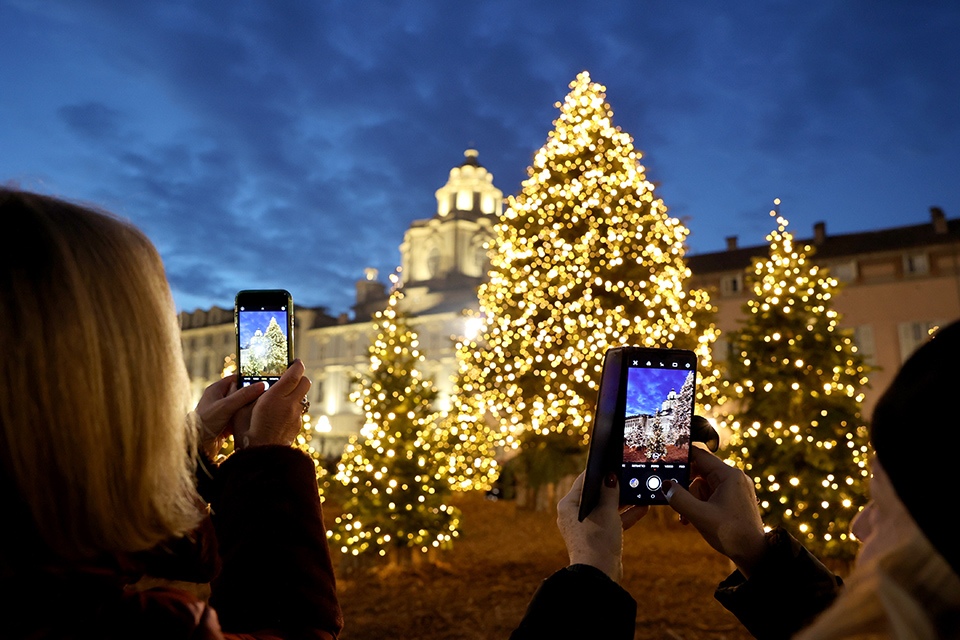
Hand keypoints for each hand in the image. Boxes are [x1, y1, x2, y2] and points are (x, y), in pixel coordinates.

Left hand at [195, 375, 267, 456]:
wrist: (197, 446)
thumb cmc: (205, 422)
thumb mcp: (226, 406)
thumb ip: (244, 395)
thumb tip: (261, 385)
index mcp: (217, 390)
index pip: (236, 379)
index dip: (248, 379)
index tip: (263, 381)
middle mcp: (220, 400)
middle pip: (241, 393)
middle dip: (253, 396)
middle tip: (266, 396)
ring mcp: (224, 412)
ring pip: (243, 407)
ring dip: (251, 409)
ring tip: (263, 409)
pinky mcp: (227, 424)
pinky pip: (241, 419)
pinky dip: (247, 420)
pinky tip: (256, 421)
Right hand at [233, 359, 310, 449]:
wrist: (261, 458)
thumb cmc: (247, 434)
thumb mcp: (240, 411)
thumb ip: (245, 395)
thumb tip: (241, 383)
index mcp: (276, 397)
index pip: (294, 375)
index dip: (297, 365)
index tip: (295, 361)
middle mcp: (290, 405)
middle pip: (305, 383)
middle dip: (299, 378)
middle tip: (289, 378)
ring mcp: (296, 416)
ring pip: (303, 397)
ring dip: (296, 393)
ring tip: (282, 396)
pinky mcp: (297, 426)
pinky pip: (298, 411)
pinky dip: (293, 407)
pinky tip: (280, 413)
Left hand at [557, 472, 647, 582]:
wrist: (599, 575)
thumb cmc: (598, 540)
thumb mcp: (607, 511)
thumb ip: (611, 491)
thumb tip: (611, 476)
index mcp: (568, 505)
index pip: (584, 479)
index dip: (600, 469)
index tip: (612, 460)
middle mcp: (573, 515)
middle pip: (595, 493)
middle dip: (614, 486)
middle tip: (628, 474)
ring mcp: (585, 527)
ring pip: (605, 507)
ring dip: (622, 501)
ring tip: (639, 489)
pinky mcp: (597, 537)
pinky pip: (611, 521)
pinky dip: (624, 515)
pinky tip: (642, 507)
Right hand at [664, 447, 766, 576]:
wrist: (755, 555)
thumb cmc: (732, 534)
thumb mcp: (699, 515)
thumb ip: (679, 498)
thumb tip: (665, 485)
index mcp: (729, 475)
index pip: (700, 456)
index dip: (681, 458)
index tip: (666, 463)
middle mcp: (734, 479)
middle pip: (700, 472)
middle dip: (685, 487)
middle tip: (674, 498)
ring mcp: (734, 490)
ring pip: (703, 486)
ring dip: (691, 500)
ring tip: (687, 517)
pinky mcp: (734, 501)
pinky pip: (711, 496)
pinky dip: (700, 505)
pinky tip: (694, 518)